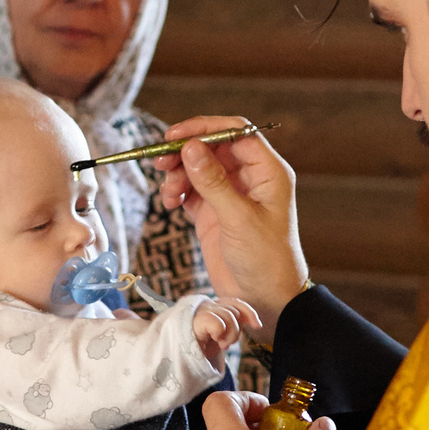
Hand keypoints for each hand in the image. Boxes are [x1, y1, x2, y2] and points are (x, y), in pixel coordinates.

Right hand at [153, 119, 309, 336]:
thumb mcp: (239, 218)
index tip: (176, 136)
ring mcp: (231, 195)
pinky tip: (171, 202)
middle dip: (185, 152)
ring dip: (179, 174)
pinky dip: (178, 191)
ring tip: (168, 193)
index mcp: (267, 172)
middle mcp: (250, 179)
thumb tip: (191, 147)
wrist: (265, 300)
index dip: (205, 129)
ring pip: (198, 168)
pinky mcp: (214, 213)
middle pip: (212, 148)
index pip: (236, 133)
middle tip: (161, 161)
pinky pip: (192, 190)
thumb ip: (213, 181)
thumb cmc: (266, 260)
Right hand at [190, 297, 261, 364]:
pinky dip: (220, 332)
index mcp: (213, 307)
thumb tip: (256, 323)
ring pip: (230, 316)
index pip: (236, 303)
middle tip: (226, 344)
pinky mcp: (196, 320)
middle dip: (236, 331)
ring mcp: (201, 310)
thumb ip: (233, 325)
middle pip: (235, 311)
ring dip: (230, 335)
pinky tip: (214, 339)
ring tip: (221, 345)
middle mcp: (207, 305)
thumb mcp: (220, 335)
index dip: (249, 313)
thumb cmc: (198, 346)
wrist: (179, 355)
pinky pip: (218, 323)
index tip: (258, 326)